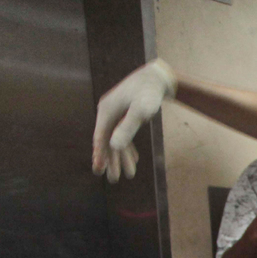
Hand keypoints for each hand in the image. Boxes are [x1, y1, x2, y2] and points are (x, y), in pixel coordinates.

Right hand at [92, 59, 176, 182]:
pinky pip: (123, 134)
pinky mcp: (124, 114)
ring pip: (116, 139)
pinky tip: (133, 158)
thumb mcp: (140, 111)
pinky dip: (127, 146)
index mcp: (107, 111)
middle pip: (108, 141)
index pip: (100, 138)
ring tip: (129, 175)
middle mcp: (107, 112)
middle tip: (114, 180)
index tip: (99, 171)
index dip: (100, 155)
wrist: (157, 77)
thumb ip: (127, 128)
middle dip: (112, 161)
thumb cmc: (149, 92)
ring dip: (122, 156)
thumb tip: (113, 146)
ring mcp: (116, 113)